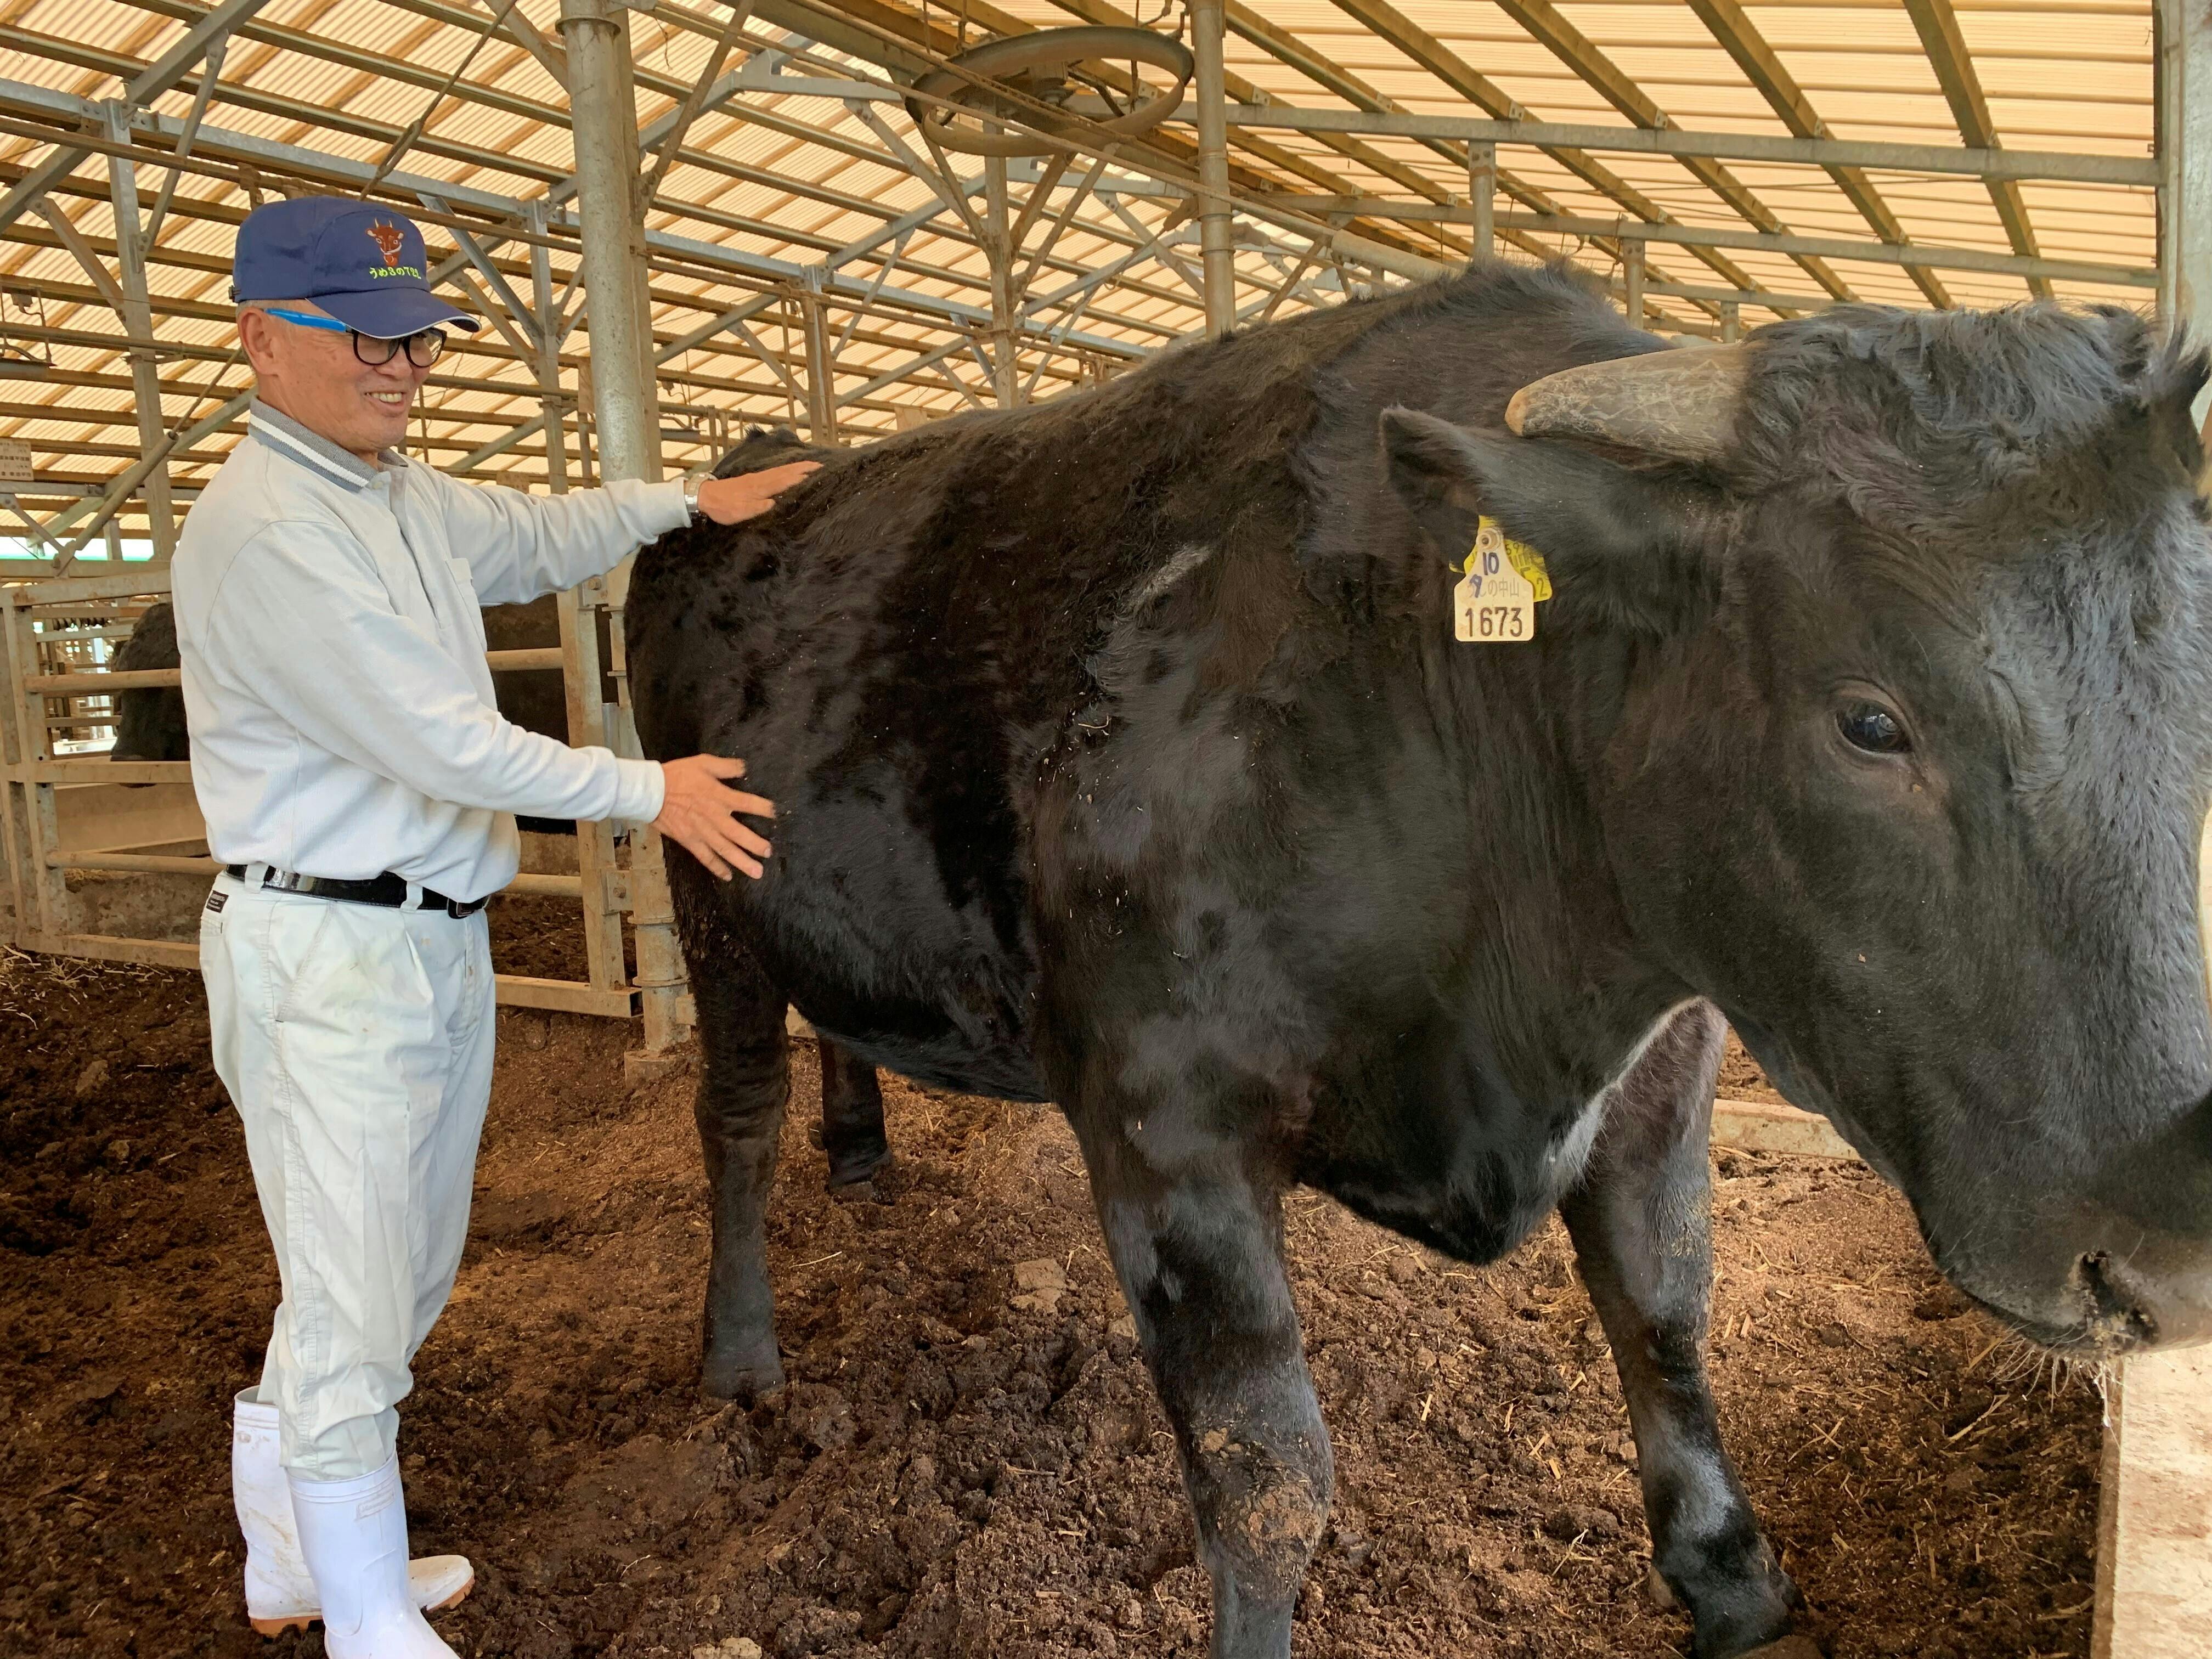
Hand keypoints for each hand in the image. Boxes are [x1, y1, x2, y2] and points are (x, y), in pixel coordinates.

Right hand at [654, 754, 774, 879]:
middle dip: (755, 844)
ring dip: (741, 861)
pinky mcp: (689, 841)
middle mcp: (713, 817)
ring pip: (725, 850)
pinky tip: (728, 876)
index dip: (762, 808)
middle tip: (769, 853)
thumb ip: (726, 766)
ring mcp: (701, 831)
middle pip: (738, 833)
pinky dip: (717, 867)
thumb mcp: (703, 762)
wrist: (650, 792)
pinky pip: (705, 857)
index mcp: (718, 796)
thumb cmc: (677, 775)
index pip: (746, 803)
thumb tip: (745, 768)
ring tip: (757, 872)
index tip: (776, 814)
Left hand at [695, 460, 821, 524]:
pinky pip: (774, 472)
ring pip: (780, 470)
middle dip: (803, 467)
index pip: (785, 480)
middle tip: (820, 465)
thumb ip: (758, 508)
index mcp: (760, 488)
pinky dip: (785, 470)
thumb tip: (775, 503)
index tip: (817, 471)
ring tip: (810, 465)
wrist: (704, 496)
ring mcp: (756, 478)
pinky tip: (788, 471)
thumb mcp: (740, 513)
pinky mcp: (752, 479)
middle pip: (785, 471)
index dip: (801, 476)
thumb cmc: (723, 507)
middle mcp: (760, 480)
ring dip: (796, 467)